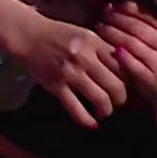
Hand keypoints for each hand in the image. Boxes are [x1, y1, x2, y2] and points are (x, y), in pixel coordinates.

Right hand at [9, 15, 127, 127]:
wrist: (28, 34)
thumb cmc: (58, 33)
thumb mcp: (84, 34)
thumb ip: (103, 48)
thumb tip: (124, 67)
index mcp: (94, 42)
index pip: (122, 66)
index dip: (128, 79)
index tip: (126, 86)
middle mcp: (84, 58)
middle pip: (115, 85)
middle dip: (121, 99)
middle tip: (118, 102)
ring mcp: (70, 73)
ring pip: (100, 99)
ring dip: (107, 110)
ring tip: (105, 111)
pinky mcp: (56, 86)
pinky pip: (76, 109)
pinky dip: (86, 120)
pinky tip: (92, 124)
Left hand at [96, 3, 156, 132]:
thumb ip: (146, 22)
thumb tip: (123, 4)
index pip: (146, 16)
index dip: (125, 10)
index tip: (109, 7)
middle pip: (137, 29)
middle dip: (116, 20)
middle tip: (101, 16)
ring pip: (132, 43)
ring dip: (113, 34)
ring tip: (100, 28)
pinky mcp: (153, 78)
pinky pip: (131, 63)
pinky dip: (119, 55)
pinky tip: (109, 49)